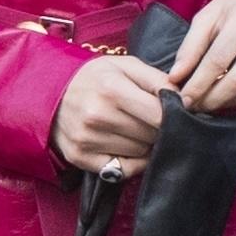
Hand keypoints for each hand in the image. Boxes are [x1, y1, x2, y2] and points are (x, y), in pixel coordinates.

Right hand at [52, 55, 169, 173]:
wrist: (49, 92)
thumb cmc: (94, 77)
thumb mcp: (125, 65)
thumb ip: (157, 79)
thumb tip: (186, 101)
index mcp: (111, 88)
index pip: (159, 115)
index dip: (172, 115)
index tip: (173, 112)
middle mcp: (97, 115)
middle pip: (151, 135)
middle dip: (158, 129)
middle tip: (149, 119)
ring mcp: (87, 139)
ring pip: (140, 153)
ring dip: (144, 144)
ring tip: (133, 129)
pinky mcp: (80, 157)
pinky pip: (123, 170)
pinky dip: (131, 162)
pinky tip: (125, 146)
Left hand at [170, 0, 235, 112]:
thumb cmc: (234, 11)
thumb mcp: (208, 16)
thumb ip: (190, 46)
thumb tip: (175, 77)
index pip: (218, 60)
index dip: (198, 83)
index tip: (182, 99)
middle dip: (212, 99)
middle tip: (194, 107)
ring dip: (226, 102)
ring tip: (208, 101)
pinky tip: (229, 95)